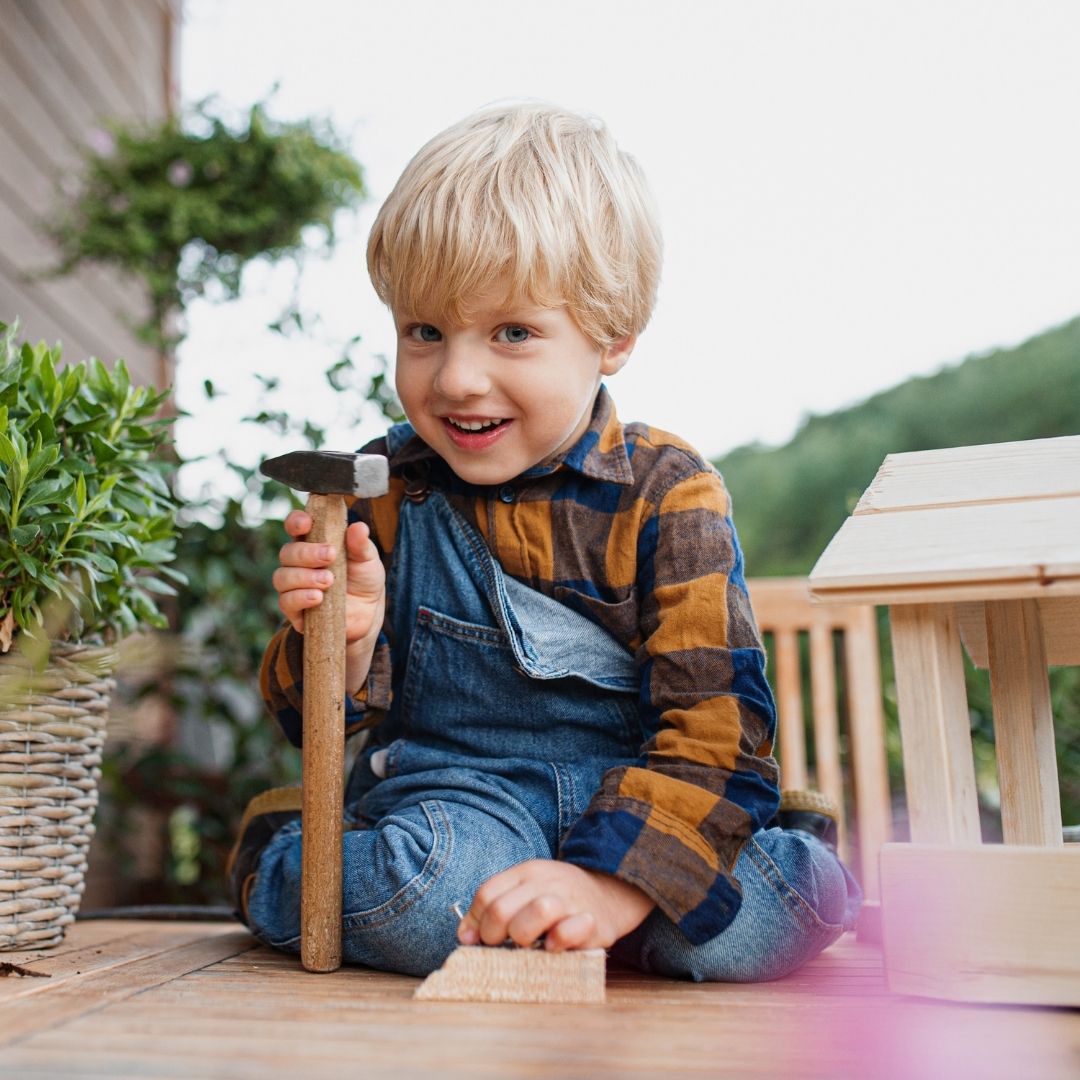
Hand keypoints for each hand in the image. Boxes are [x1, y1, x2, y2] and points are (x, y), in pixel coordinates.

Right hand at [272, 509, 385, 646]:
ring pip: (282, 577)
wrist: (368, 613)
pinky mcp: (294, 610)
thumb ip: (361, 545)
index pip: (295, 527)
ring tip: (329, 581)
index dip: (295, 522)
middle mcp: (298, 563)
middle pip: (287, 552)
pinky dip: (301, 597)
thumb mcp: (368, 560)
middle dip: (307, 553)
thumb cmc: (364, 580)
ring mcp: (293, 586)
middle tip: (330, 556)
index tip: (306, 524)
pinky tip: (318, 598)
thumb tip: (359, 527)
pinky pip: (286, 602)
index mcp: (313, 543)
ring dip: (304, 577)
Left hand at [457, 859, 654, 951]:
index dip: (477, 922)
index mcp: (527, 871)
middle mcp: (547, 881)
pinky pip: (568, 932)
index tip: (481, 939)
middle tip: (504, 944)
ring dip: (524, 936)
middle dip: (494, 935)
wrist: (610, 893)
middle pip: (503, 909)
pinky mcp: (591, 922)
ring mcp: (570, 900)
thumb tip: (464, 936)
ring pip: (537, 912)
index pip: (487, 893)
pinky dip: (557, 943)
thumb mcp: (525, 891)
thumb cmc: (558, 898)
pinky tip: (554, 947)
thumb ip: (492, 908)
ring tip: (528, 945)